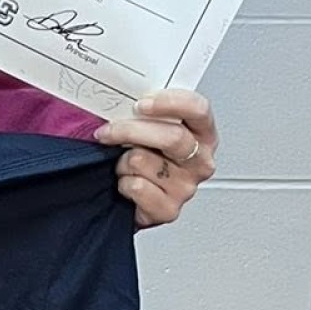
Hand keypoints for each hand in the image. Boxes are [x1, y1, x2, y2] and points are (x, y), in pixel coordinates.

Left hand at [92, 88, 217, 229]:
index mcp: (202, 134)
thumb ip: (147, 113)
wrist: (136, 197)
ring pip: (144, 161)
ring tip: (125, 165)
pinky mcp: (169, 209)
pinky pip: (136, 186)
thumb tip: (121, 100)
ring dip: (123, 161)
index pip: (198, 109)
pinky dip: (122, 183)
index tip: (141, 103)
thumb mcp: (151, 128)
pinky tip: (128, 183)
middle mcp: (200, 160)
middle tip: (108, 131)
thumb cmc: (146, 157)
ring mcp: (187, 187)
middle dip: (130, 130)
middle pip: (172, 137)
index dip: (170, 103)